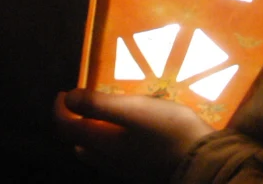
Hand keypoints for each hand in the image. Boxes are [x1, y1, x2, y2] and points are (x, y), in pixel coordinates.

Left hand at [53, 88, 213, 183]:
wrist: (202, 163)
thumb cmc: (167, 131)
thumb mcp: (133, 110)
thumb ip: (98, 105)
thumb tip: (68, 98)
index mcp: (101, 143)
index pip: (66, 129)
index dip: (60, 109)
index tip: (64, 92)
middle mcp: (107, 160)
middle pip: (79, 143)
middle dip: (75, 122)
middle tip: (84, 101)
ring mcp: (125, 169)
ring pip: (96, 152)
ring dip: (93, 133)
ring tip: (105, 114)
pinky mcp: (141, 171)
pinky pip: (115, 156)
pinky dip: (111, 141)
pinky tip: (129, 131)